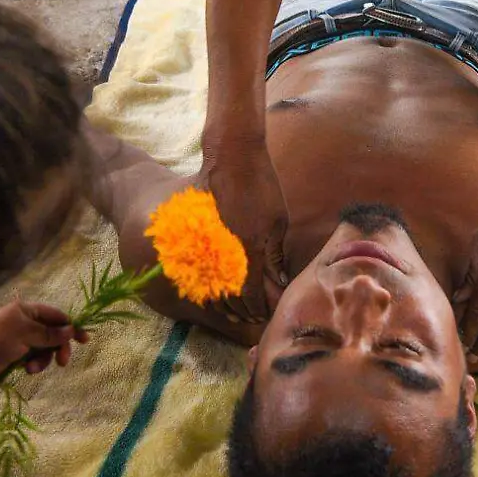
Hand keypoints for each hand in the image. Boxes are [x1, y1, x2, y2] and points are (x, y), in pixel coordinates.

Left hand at [0, 300, 88, 380]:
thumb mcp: (25, 333)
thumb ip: (49, 333)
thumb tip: (70, 330)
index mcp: (29, 311)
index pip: (57, 316)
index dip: (71, 327)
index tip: (84, 340)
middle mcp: (27, 323)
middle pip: (54, 335)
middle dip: (58, 348)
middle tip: (62, 362)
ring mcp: (23, 340)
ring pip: (45, 350)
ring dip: (43, 360)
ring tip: (31, 369)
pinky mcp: (18, 355)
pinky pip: (35, 359)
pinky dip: (34, 365)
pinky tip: (26, 371)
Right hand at [199, 145, 288, 322]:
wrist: (233, 157)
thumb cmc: (262, 185)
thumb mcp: (278, 220)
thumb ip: (276, 253)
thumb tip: (278, 280)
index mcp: (251, 247)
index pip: (250, 290)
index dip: (254, 307)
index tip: (259, 316)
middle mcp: (228, 248)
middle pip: (229, 291)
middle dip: (237, 309)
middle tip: (244, 319)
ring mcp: (210, 239)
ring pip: (211, 279)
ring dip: (220, 298)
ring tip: (228, 310)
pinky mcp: (199, 229)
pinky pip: (201, 262)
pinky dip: (207, 276)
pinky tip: (212, 285)